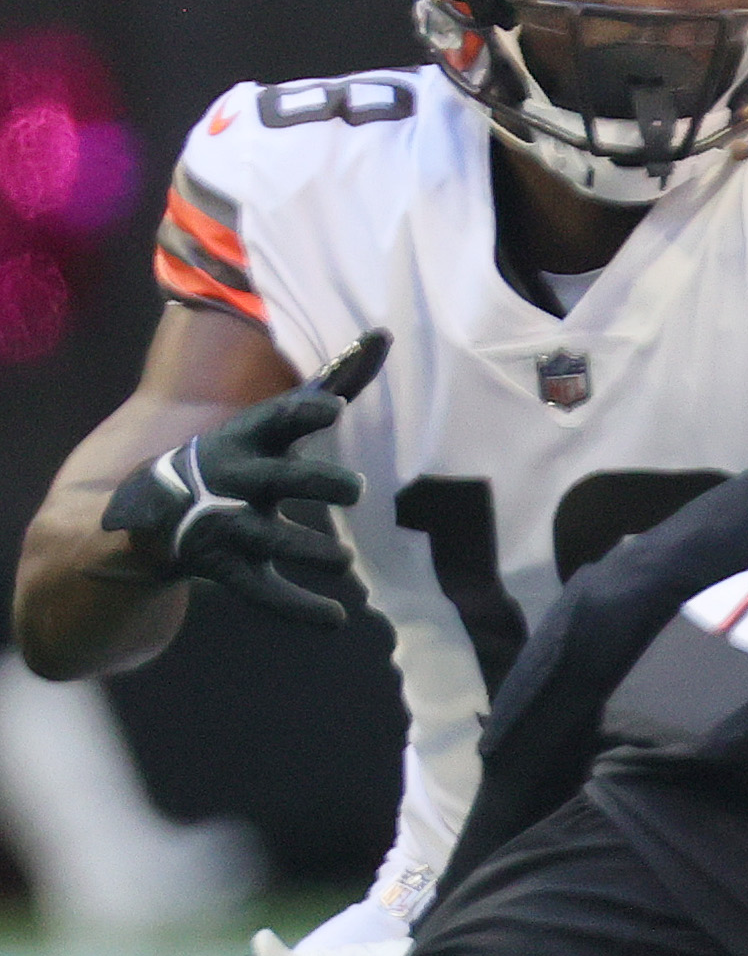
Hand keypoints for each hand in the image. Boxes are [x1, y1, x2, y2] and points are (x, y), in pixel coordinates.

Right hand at [100, 330, 387, 629]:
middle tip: (357, 489)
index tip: (334, 408)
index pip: (277, 419)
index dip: (304, 414)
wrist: (156, 512)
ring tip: (343, 560)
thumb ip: (332, 381)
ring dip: (312, 550)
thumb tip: (382, 335)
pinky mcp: (227, 568)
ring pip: (272, 540)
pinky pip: (265, 594)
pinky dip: (301, 610)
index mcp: (248, 441)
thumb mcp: (275, 420)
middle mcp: (236, 481)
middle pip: (278, 480)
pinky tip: (337, 620)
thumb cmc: (242, 456)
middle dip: (317, 483)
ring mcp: (228, 527)